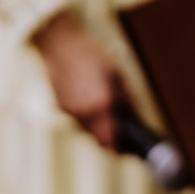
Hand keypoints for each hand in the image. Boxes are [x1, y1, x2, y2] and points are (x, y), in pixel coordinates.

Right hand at [33, 10, 135, 149]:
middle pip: (100, 141)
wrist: (58, 44)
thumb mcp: (117, 73)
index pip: (111, 141)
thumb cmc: (90, 54)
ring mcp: (70, 112)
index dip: (121, 148)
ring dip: (99, 128)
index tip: (129, 148)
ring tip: (105, 111)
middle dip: (111, 140)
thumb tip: (136, 119)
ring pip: (88, 131)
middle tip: (122, 134)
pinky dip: (86, 116)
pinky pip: (77, 120)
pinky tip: (89, 99)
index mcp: (101, 103)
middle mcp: (84, 112)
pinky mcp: (60, 108)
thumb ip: (127, 99)